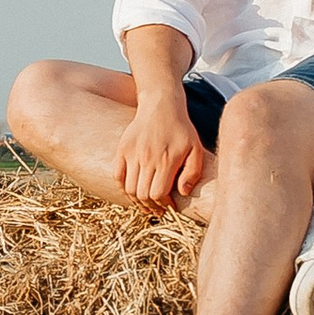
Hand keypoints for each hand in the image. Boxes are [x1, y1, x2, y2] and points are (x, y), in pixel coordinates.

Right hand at [115, 94, 210, 209]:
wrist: (161, 105)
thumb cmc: (181, 129)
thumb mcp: (196, 149)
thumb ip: (192, 173)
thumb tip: (182, 192)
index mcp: (166, 160)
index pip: (158, 194)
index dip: (163, 205)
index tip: (169, 206)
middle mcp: (147, 158)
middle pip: (142, 194)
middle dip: (151, 206)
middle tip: (158, 209)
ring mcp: (132, 153)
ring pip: (128, 188)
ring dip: (137, 200)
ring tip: (146, 204)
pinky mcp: (122, 149)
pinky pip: (117, 176)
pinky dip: (123, 188)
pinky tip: (133, 191)